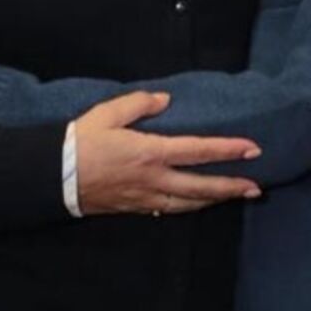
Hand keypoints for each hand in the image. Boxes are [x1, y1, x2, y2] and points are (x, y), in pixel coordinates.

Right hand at [74, 92, 262, 216]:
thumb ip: (139, 104)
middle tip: (256, 187)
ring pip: (189, 203)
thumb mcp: (107, 113)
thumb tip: (166, 100)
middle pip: (202, 186)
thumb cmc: (80, 142)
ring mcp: (147, 198)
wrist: (55, 177)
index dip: (228, 150)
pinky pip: (171, 210)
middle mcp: (155, 179)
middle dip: (231, 186)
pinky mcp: (137, 208)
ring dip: (215, 200)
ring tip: (235, 196)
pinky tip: (199, 203)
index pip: (199, 151)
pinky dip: (190, 206)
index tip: (252, 149)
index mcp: (151, 153)